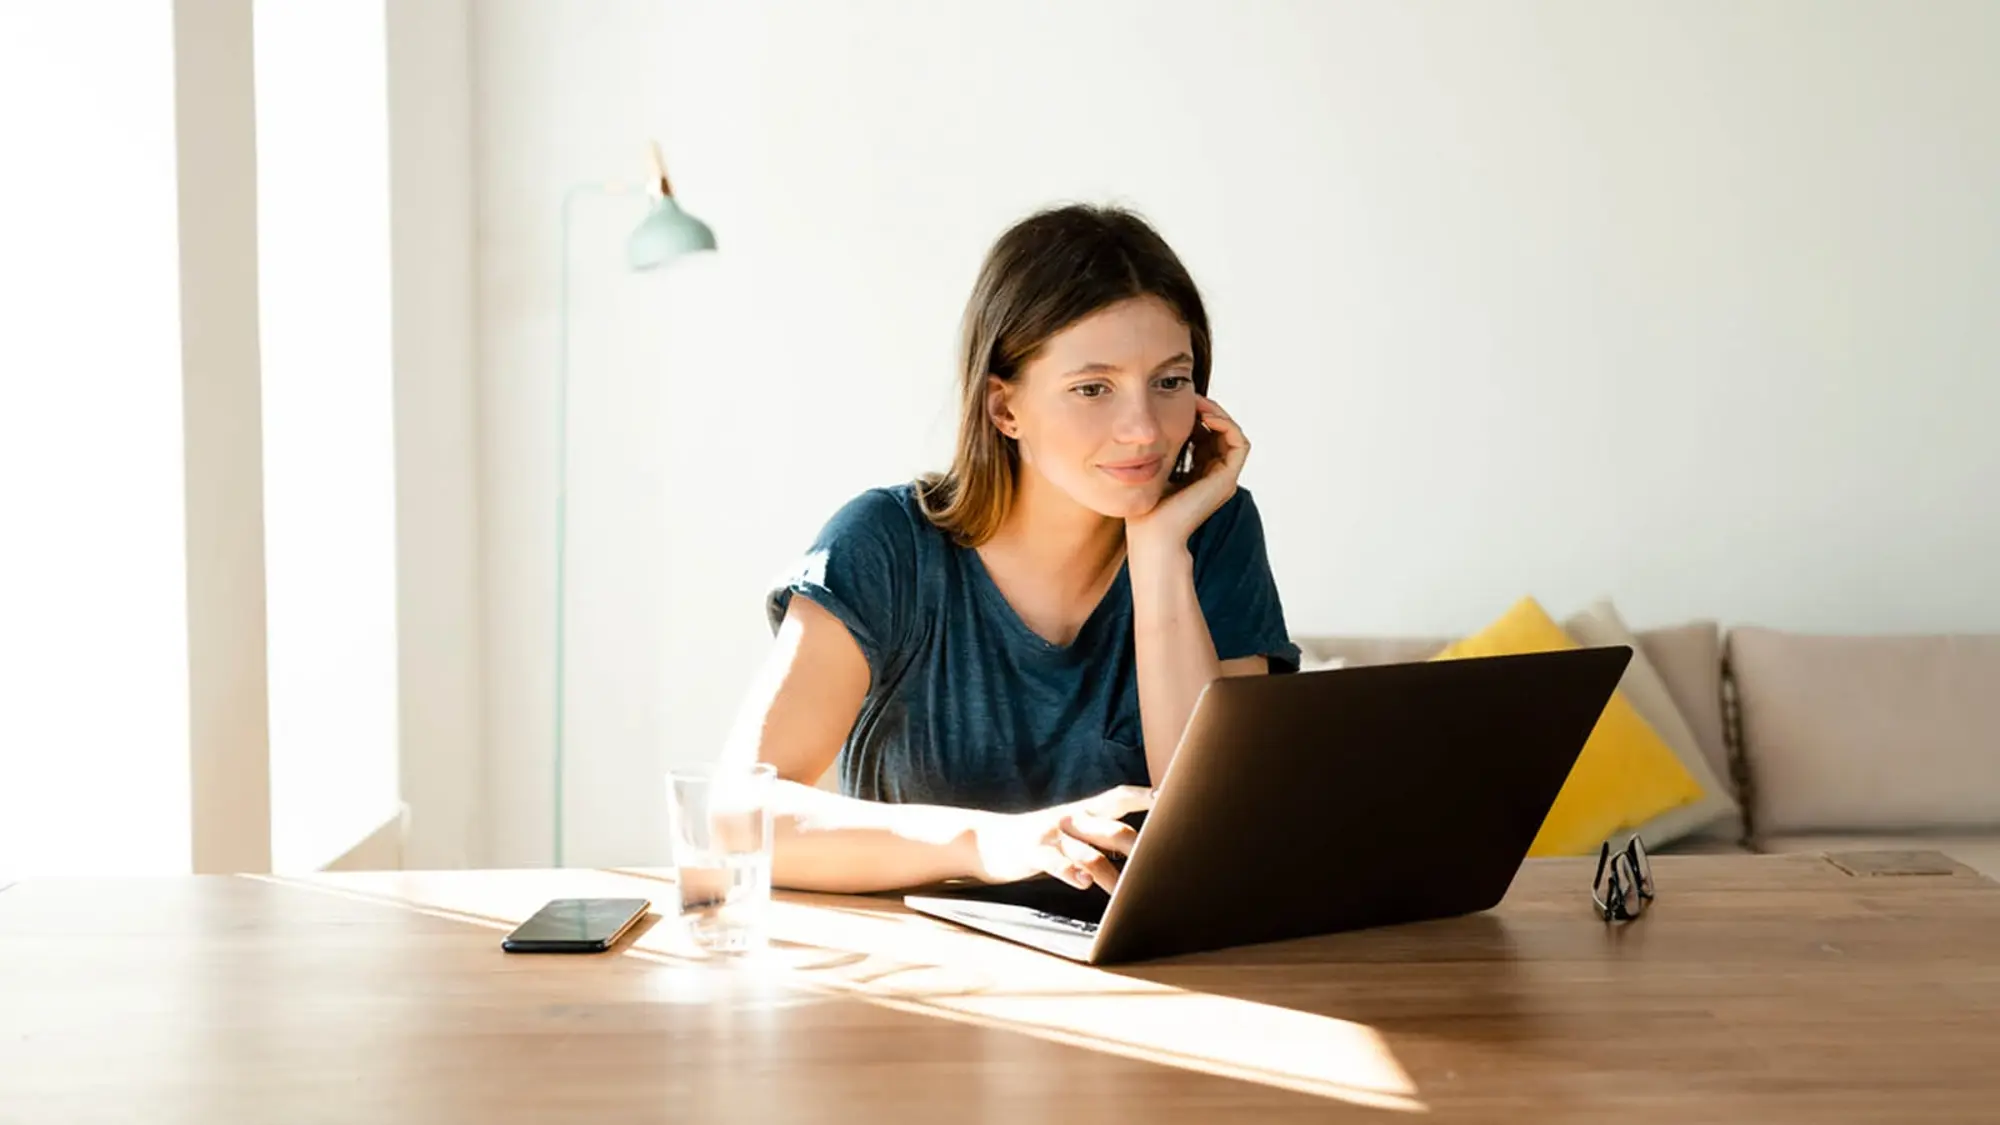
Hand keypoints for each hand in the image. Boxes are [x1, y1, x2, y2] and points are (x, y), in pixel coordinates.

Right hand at [968, 785, 1155, 892]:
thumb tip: (1140, 849)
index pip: (1119, 797)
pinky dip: (1071, 872)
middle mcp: (1071, 819)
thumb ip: (1101, 834)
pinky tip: (1084, 884)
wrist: (990, 840)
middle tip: (1158, 868)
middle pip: (1112, 829)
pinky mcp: (1032, 852)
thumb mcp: (1071, 828)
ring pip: (1089, 853)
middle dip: (1137, 849)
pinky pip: (1055, 862)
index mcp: (1084, 810)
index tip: (1169, 798)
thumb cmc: (1042, 839)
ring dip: (1111, 875)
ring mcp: (1052, 835)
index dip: (1143, 796)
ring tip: (1128, 893)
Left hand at [1125, 395, 1249, 558]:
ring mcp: (1224, 479)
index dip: (1196, 416)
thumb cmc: (1144, 510)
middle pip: (1221, 433)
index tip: (1179, 402)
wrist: (1151, 536)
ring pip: (1232, 435)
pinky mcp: (1227, 480)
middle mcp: (1216, 477)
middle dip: (1207, 411)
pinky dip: (1226, 425)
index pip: (1206, 436)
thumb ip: (1161, 452)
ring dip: (1218, 414)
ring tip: (1198, 403)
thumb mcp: (1152, 471)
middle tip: (1190, 397)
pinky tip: (1205, 416)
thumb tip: (1152, 427)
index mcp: (1200, 476)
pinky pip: (1239, 443)